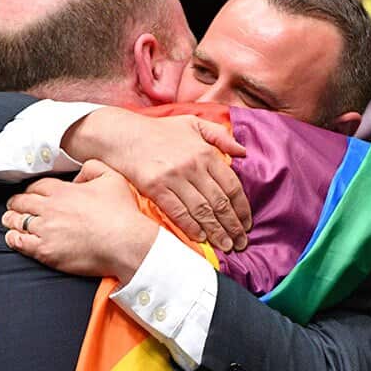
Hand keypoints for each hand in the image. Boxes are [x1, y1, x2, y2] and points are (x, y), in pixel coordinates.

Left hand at [2, 160, 158, 282]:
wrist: (124, 243)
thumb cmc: (122, 212)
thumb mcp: (111, 177)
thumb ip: (92, 167)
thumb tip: (78, 175)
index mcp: (63, 190)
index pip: (36, 186)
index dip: (30, 190)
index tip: (29, 194)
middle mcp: (50, 208)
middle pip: (22, 202)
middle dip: (16, 203)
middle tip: (13, 205)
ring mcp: (46, 230)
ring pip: (18, 222)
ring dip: (11, 219)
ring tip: (9, 220)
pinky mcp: (46, 251)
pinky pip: (20, 242)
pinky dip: (13, 238)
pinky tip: (13, 237)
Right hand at [62, 108, 251, 250]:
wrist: (123, 134)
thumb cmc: (160, 131)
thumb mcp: (194, 124)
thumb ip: (220, 136)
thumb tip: (244, 151)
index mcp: (206, 152)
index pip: (232, 186)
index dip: (242, 208)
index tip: (247, 224)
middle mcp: (193, 165)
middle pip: (220, 202)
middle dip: (233, 226)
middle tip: (240, 243)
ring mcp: (174, 177)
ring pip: (202, 210)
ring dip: (216, 231)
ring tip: (226, 246)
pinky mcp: (155, 187)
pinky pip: (177, 211)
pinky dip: (191, 227)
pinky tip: (201, 238)